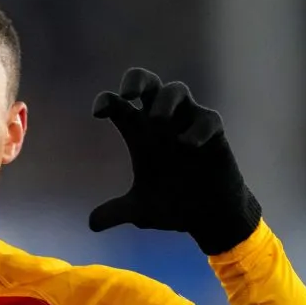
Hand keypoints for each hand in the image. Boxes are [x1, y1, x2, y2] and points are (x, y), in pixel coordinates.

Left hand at [90, 67, 260, 254]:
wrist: (208, 218)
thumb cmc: (173, 206)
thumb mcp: (140, 212)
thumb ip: (116, 212)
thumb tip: (91, 224)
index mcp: (139, 133)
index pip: (119, 105)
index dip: (108, 101)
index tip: (98, 112)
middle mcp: (162, 123)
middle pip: (148, 83)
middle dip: (137, 80)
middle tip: (129, 93)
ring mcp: (188, 123)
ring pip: (177, 90)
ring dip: (166, 100)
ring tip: (159, 120)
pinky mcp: (214, 133)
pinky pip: (207, 119)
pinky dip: (197, 128)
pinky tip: (189, 144)